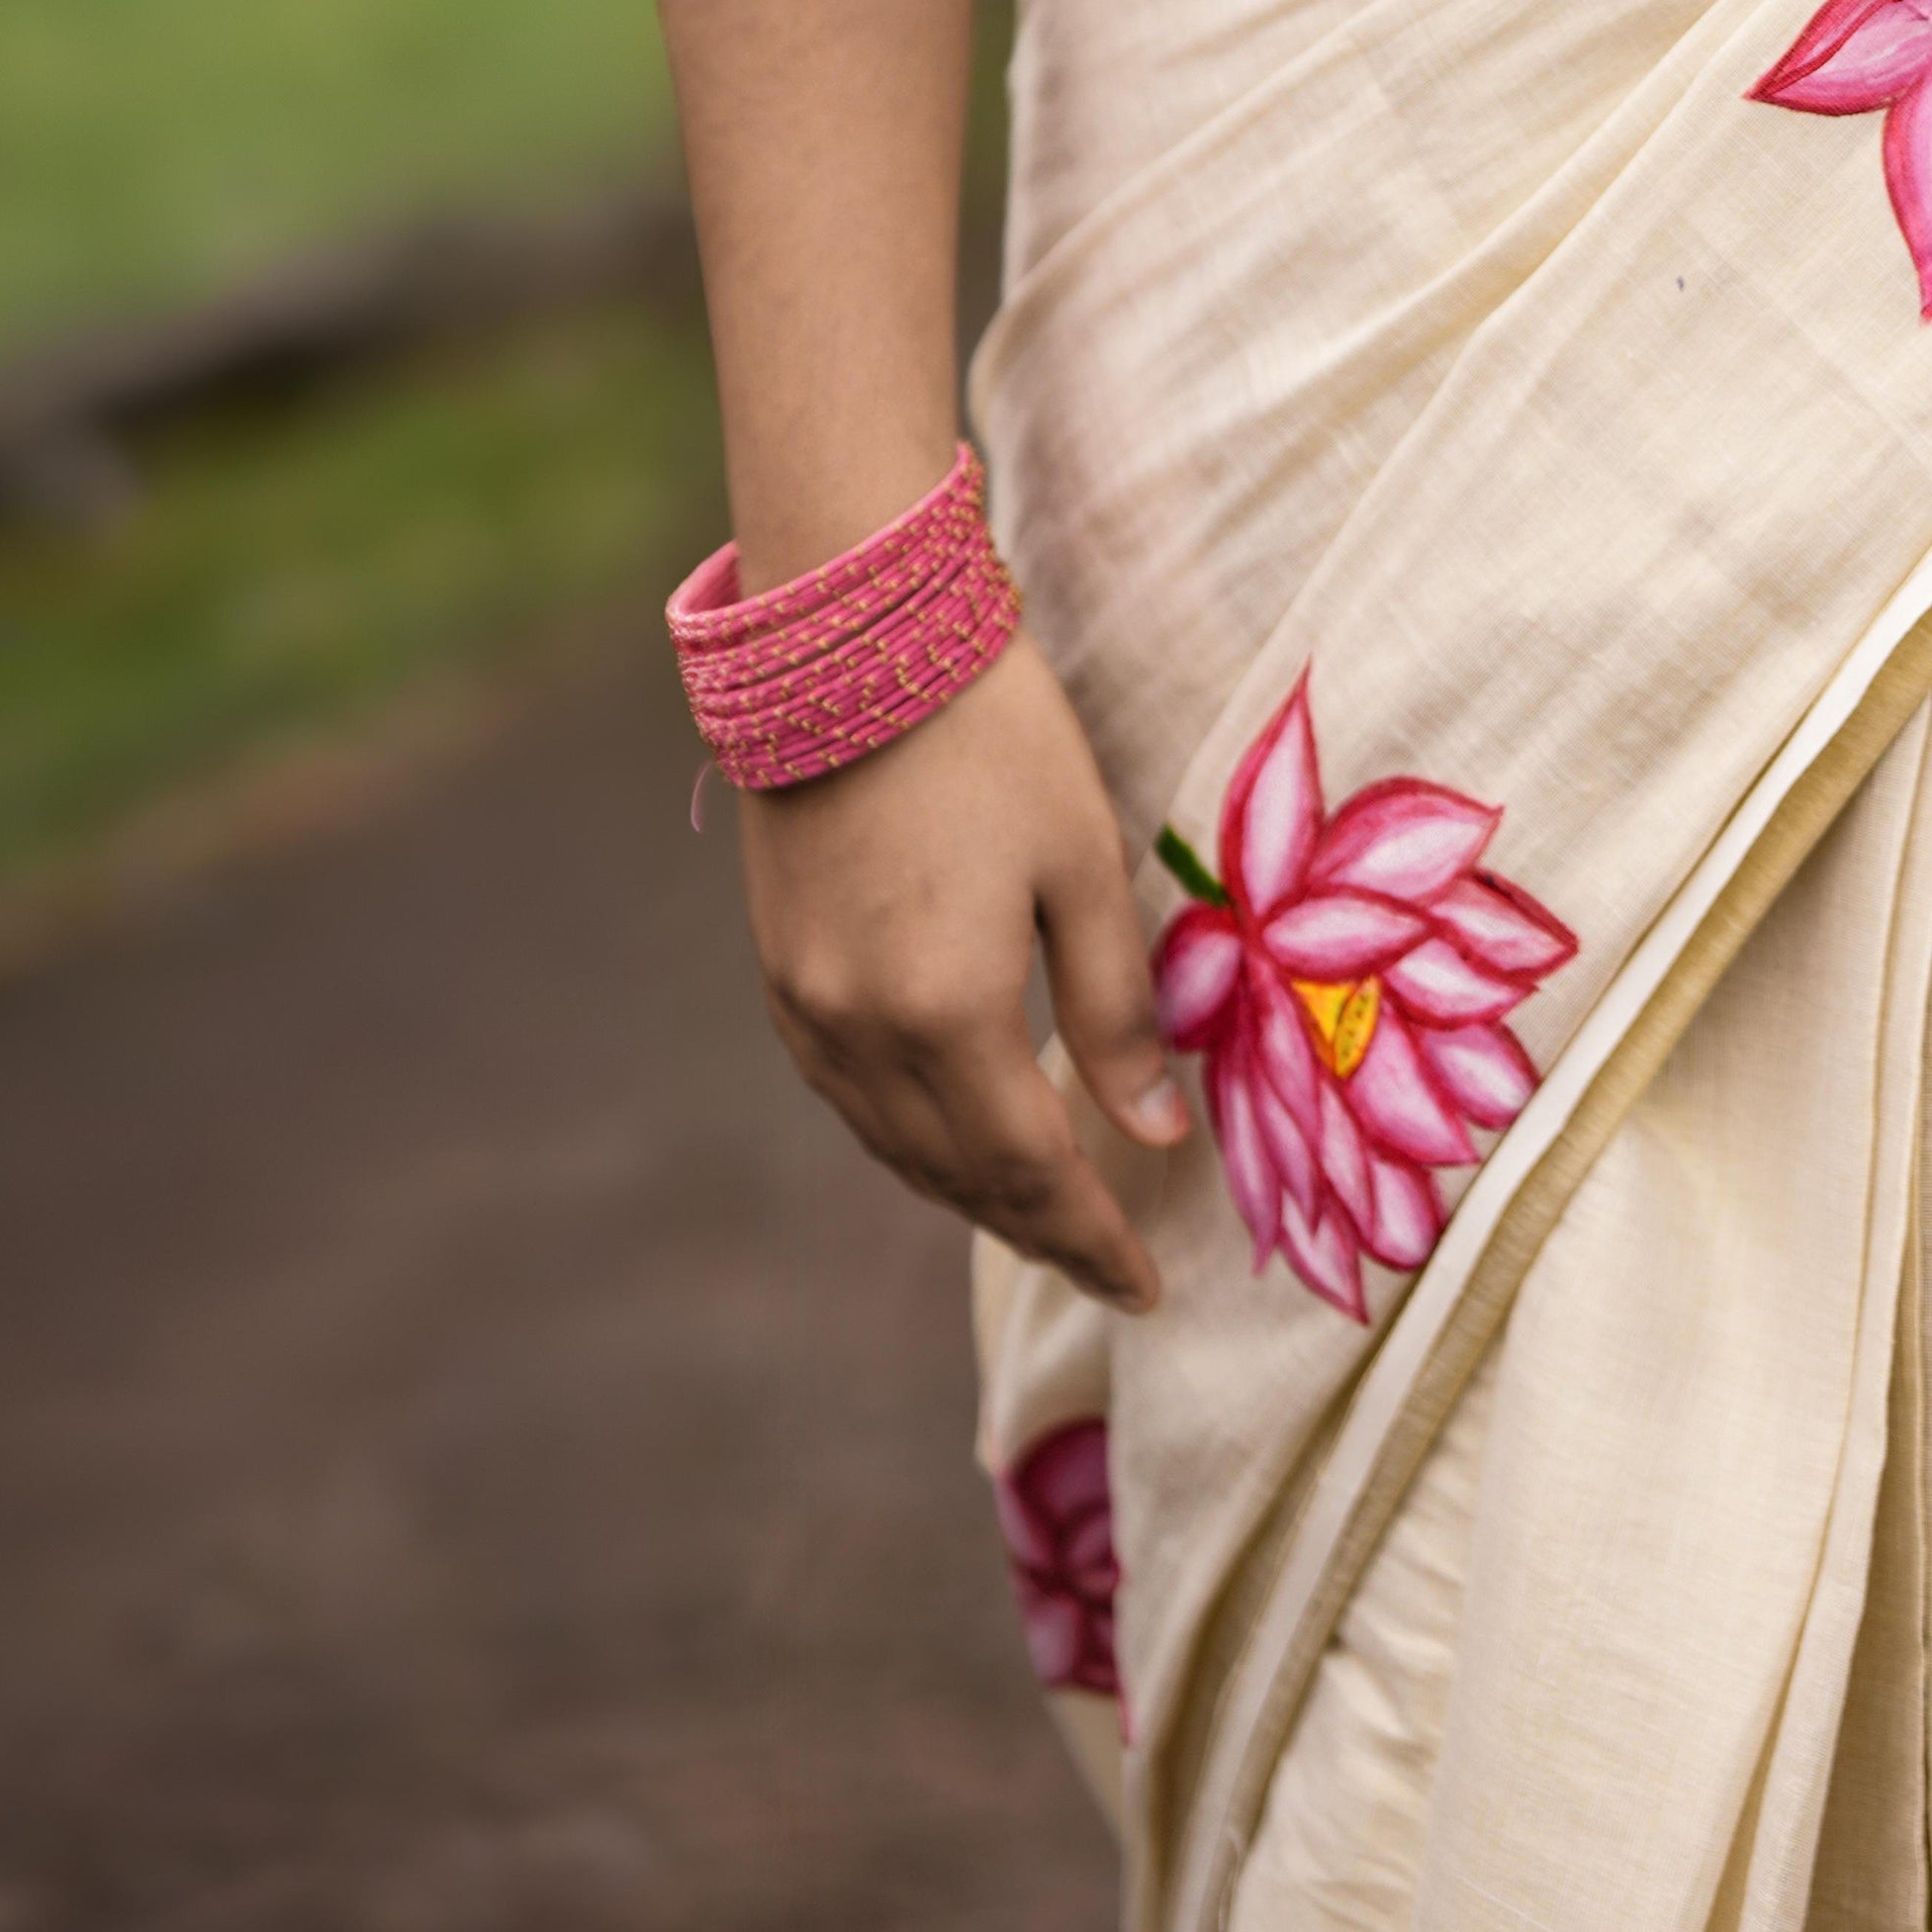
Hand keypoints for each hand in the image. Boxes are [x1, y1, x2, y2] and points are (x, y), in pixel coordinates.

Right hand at [736, 635, 1188, 1313]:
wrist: (849, 646)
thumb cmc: (993, 739)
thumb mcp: (1082, 864)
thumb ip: (1116, 1009)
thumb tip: (1151, 1133)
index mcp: (946, 1014)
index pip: (1033, 1169)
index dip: (1093, 1236)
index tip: (1148, 1286)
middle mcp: (859, 1034)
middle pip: (959, 1176)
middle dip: (1040, 1229)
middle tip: (1109, 1266)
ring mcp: (806, 1011)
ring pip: (897, 1149)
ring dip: (973, 1194)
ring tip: (1047, 1216)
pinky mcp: (780, 977)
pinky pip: (852, 1100)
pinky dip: (915, 1139)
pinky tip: (958, 1137)